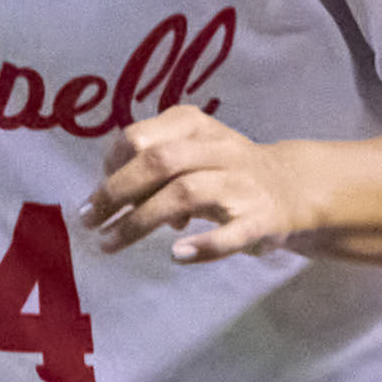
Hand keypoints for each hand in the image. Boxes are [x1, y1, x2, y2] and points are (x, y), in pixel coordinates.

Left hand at [84, 108, 313, 264]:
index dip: (110, 166)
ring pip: (186, 193)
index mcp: (194, 125)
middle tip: (89, 221)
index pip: (140, 137)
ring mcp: (241, 183)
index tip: (97, 196)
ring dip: (142, 221)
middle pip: (159, 161)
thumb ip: (150, 167)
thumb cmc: (224, 170)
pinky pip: (232, 233)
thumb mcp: (189, 152)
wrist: (292, 187)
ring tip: (110, 244)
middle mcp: (219, 148)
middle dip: (116, 191)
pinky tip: (177, 255)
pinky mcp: (261, 218)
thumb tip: (109, 199)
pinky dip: (204, 245)